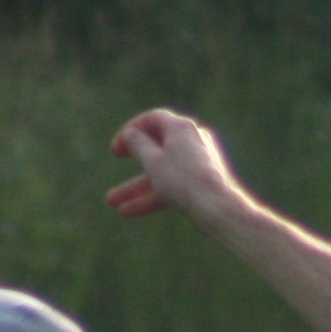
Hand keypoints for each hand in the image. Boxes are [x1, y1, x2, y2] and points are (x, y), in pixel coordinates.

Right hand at [105, 109, 240, 222]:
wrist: (218, 209)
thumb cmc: (183, 181)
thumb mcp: (152, 160)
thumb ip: (137, 144)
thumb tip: (132, 134)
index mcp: (182, 127)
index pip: (153, 119)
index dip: (132, 129)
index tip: (117, 145)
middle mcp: (193, 140)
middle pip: (158, 144)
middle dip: (134, 156)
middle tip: (117, 156)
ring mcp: (199, 163)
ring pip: (162, 171)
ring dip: (136, 187)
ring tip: (112, 203)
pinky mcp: (202, 183)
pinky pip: (173, 186)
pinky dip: (152, 197)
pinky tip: (128, 212)